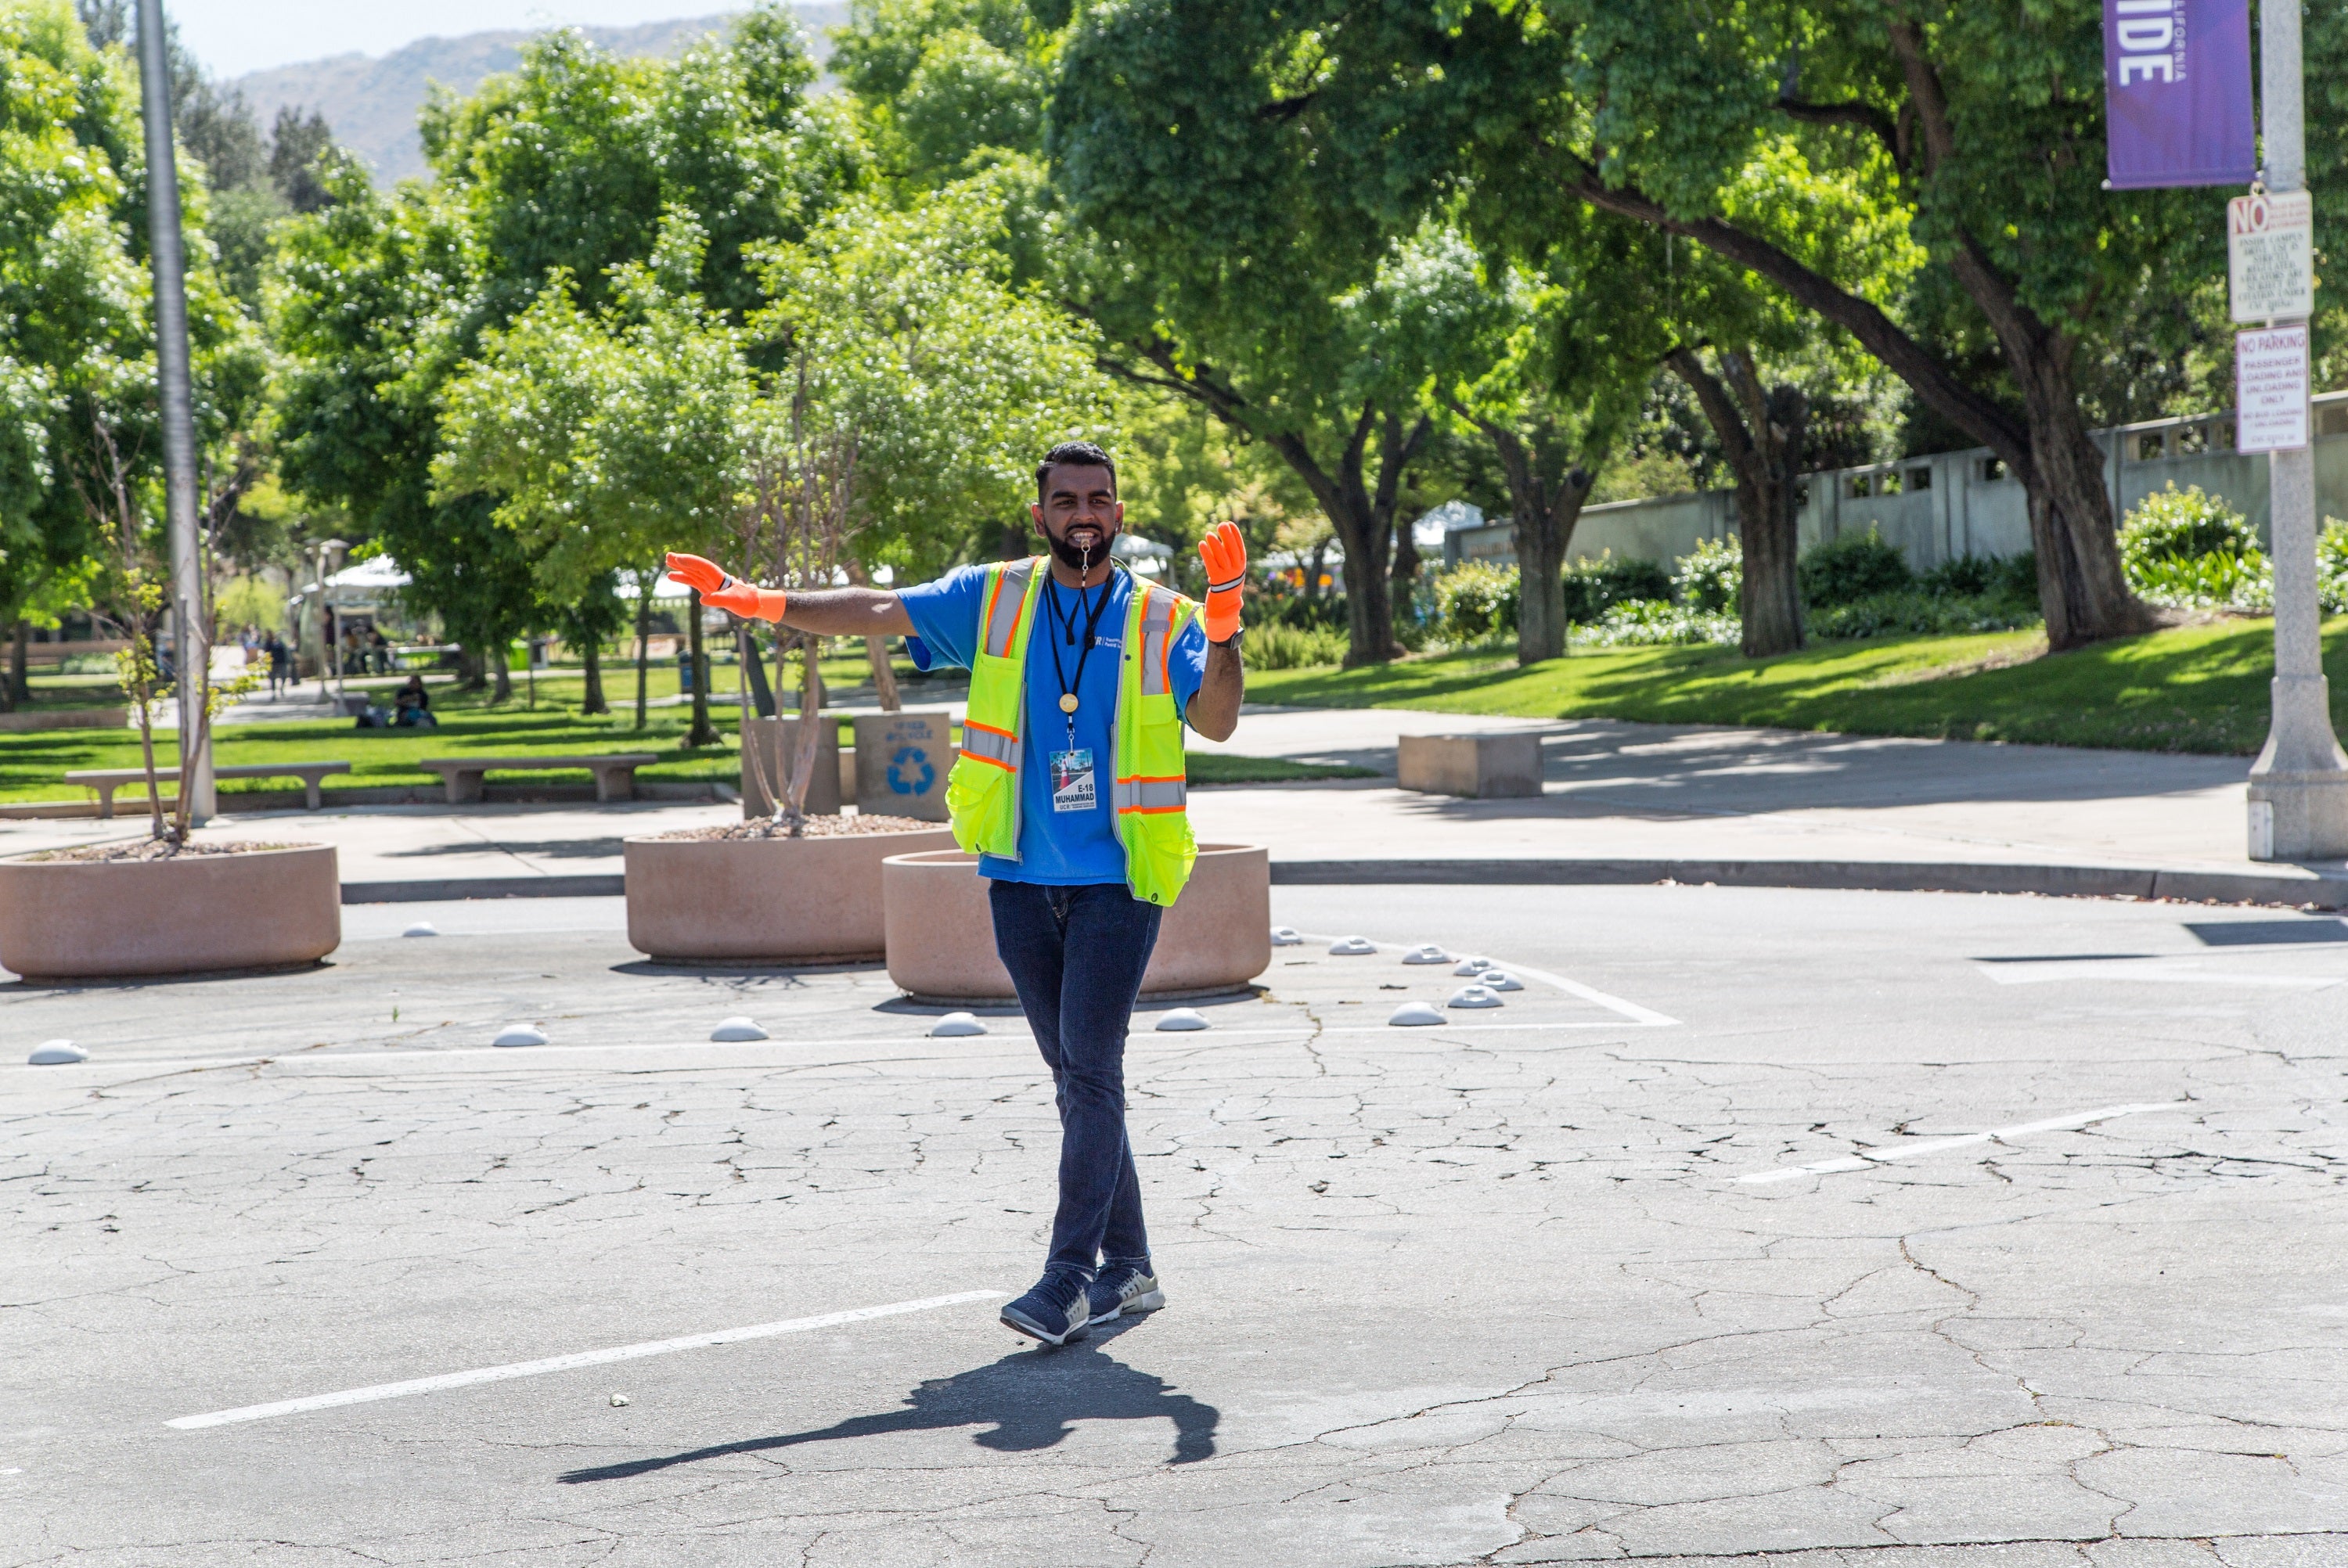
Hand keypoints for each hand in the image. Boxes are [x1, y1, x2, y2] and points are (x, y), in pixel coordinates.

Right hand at [665, 552, 784, 621]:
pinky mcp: (708, 587)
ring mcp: (710, 581)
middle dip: (683, 561)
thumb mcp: (733, 601)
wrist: (754, 603)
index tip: (678, 558)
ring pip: (692, 571)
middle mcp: (713, 577)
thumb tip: (703, 600)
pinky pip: (693, 580)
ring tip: (667, 560)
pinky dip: (683, 578)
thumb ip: (719, 600)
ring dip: (680, 566)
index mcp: (719, 577)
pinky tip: (671, 576)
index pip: (703, 566)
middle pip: (696, 566)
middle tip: (669, 556)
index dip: (691, 562)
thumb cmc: (746, 601)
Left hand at [1198, 522, 1245, 642]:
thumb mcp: (1232, 572)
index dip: (1235, 535)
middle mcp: (1236, 570)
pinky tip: (1201, 545)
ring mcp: (1227, 576)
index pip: (1240, 548)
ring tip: (1208, 534)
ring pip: (1221, 557)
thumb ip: (1229, 557)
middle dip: (1227, 536)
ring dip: (1215, 544)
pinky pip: (1211, 564)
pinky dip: (1206, 554)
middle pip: (1232, 550)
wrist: (1225, 607)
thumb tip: (1222, 539)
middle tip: (1221, 524)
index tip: (1229, 524)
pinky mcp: (1216, 581)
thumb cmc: (1227, 587)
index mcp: (1241, 567)